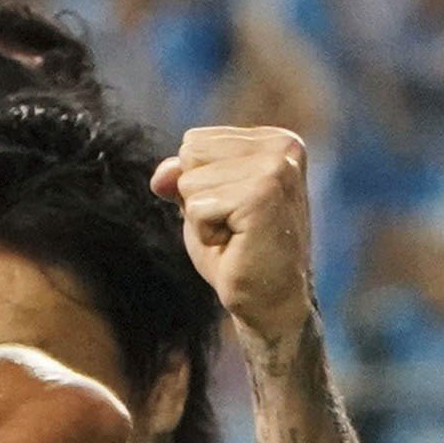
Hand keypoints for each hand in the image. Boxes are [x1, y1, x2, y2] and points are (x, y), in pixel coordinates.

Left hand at [151, 126, 313, 353]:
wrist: (269, 301)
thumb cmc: (238, 252)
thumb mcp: (203, 205)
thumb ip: (181, 177)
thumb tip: (161, 173)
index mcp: (275, 141)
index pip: (195, 142)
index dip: (200, 185)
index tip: (233, 211)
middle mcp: (282, 147)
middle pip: (191, 154)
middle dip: (198, 197)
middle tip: (232, 225)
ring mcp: (276, 169)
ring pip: (190, 181)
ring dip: (202, 218)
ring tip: (236, 236)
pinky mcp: (262, 196)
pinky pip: (196, 207)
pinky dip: (205, 233)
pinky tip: (236, 245)